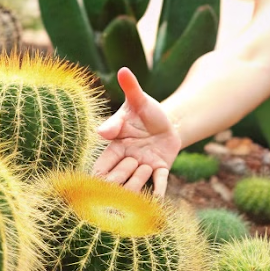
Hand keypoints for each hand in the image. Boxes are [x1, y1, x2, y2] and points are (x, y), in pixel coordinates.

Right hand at [92, 68, 182, 195]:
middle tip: (133, 162)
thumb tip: (123, 71)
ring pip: (134, 187)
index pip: (101, 168)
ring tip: (146, 167)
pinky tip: (158, 199)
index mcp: (115, 146)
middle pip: (114, 183)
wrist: (168, 120)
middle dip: (121, 177)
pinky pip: (157, 185)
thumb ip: (131, 89)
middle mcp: (127, 160)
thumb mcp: (139, 100)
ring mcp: (143, 167)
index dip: (102, 174)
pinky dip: (157, 192)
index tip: (104, 175)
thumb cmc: (146, 111)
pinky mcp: (159, 169)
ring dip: (138, 182)